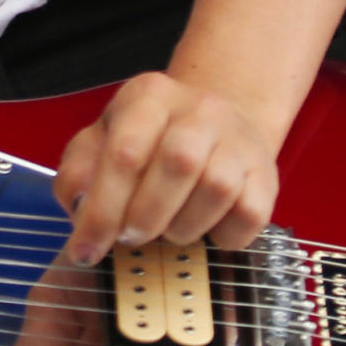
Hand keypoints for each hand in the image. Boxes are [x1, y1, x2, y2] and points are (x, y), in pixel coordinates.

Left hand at [53, 70, 278, 263]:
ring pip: (218, 188)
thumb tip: (77, 210)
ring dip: (183, 226)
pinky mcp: (268, 174)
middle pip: (178, 164)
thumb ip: (79, 171)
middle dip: (145, 215)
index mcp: (149, 95)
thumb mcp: (103, 140)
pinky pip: (249, 215)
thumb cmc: (149, 139)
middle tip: (129, 237)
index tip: (85, 250)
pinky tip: (204, 230)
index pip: (124, 153)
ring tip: (166, 229)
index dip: (102, 210)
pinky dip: (221, 235)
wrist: (218, 123)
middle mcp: (200, 109)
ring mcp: (239, 139)